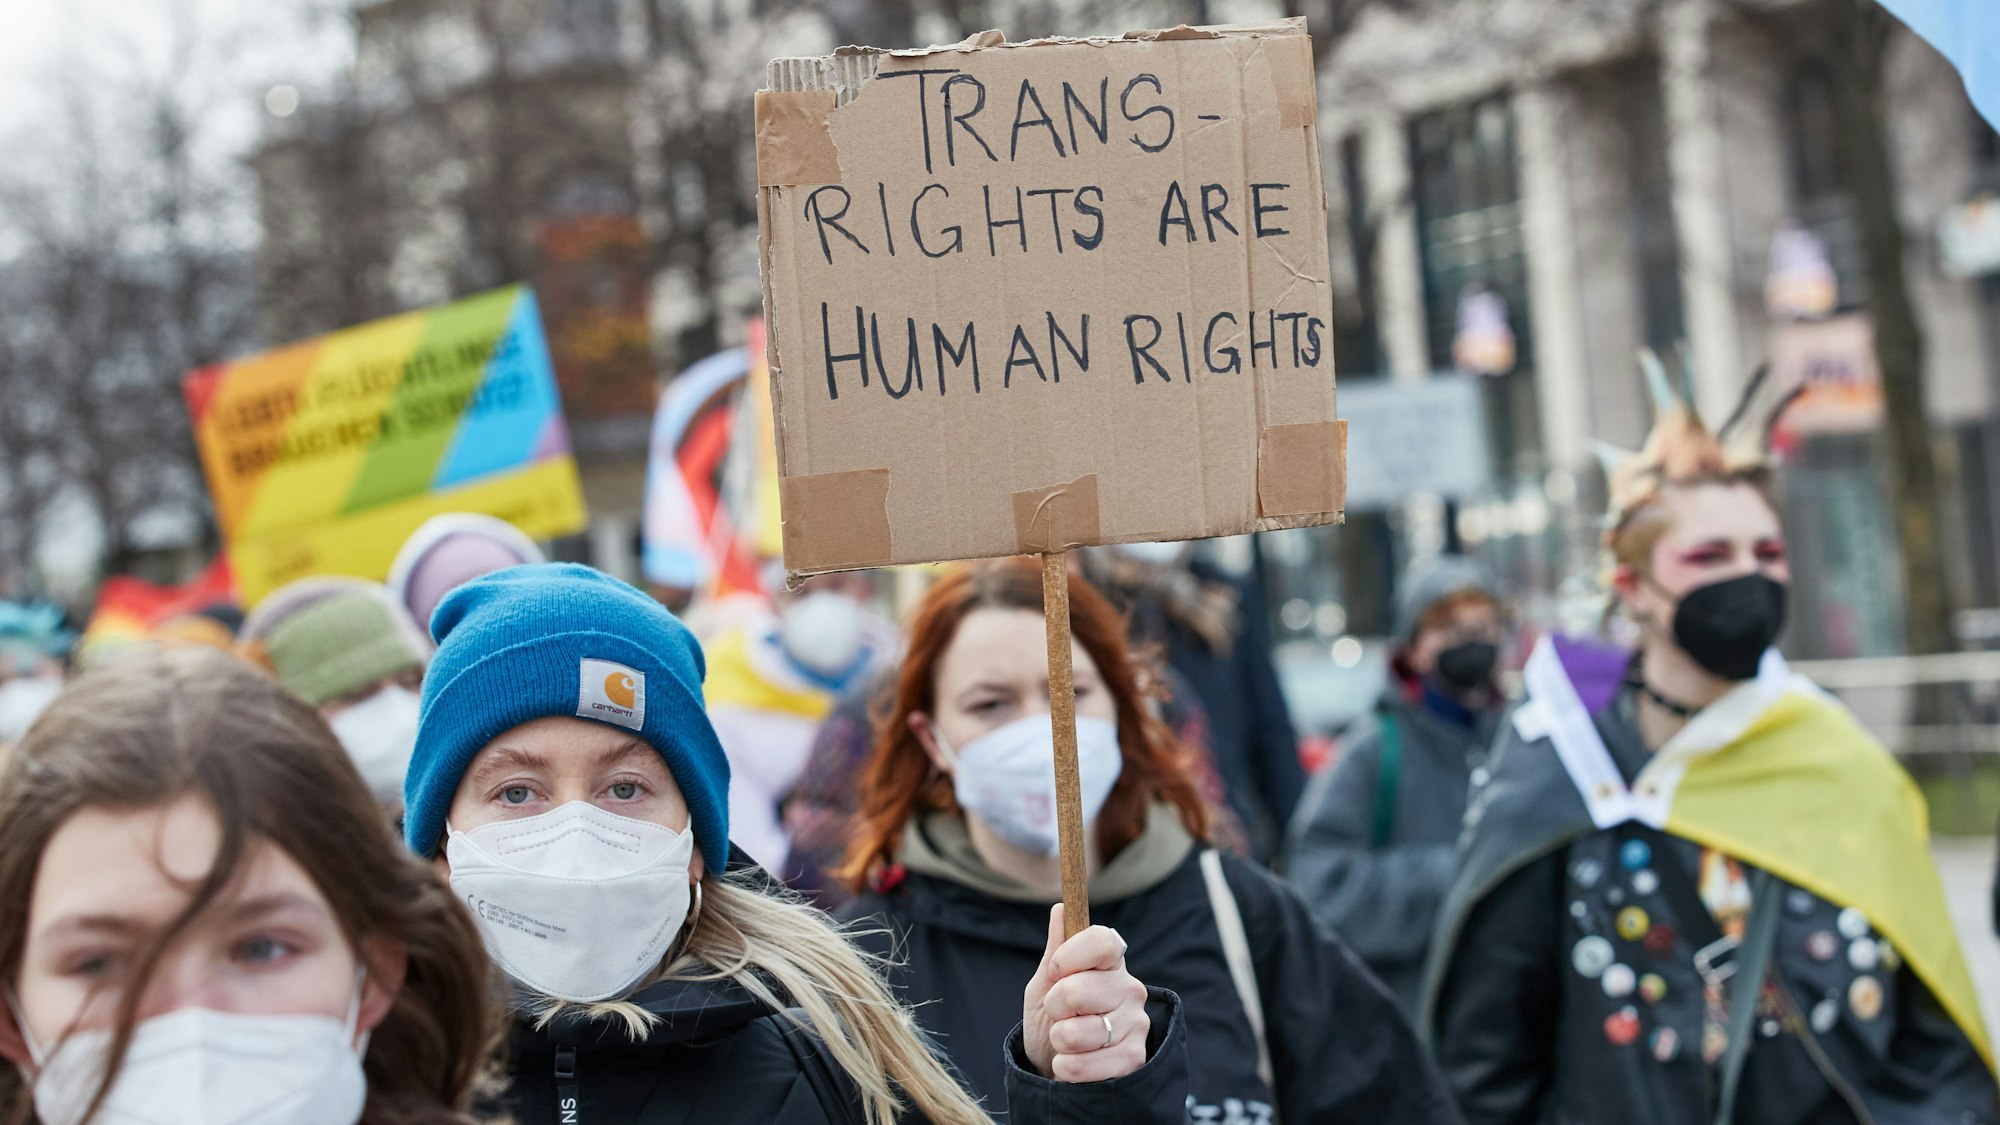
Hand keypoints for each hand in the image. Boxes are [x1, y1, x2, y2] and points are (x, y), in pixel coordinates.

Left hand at [1022, 903, 1150, 1082]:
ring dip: (1059, 1040)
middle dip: (1055, 1006)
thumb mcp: (1045, 983)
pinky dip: (1067, 1067)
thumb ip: (1056, 949)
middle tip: (1058, 1015)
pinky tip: (1072, 1063)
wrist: (1055, 1064)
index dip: (1072, 954)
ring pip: (1078, 1032)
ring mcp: (1136, 1024)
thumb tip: (1060, 908)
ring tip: (1066, 1041)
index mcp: (1111, 962)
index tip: (1055, 970)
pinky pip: (1084, 1064)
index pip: (1103, 940)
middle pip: (1079, 990)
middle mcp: (1130, 989)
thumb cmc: (1052, 1017)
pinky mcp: (1134, 1059)